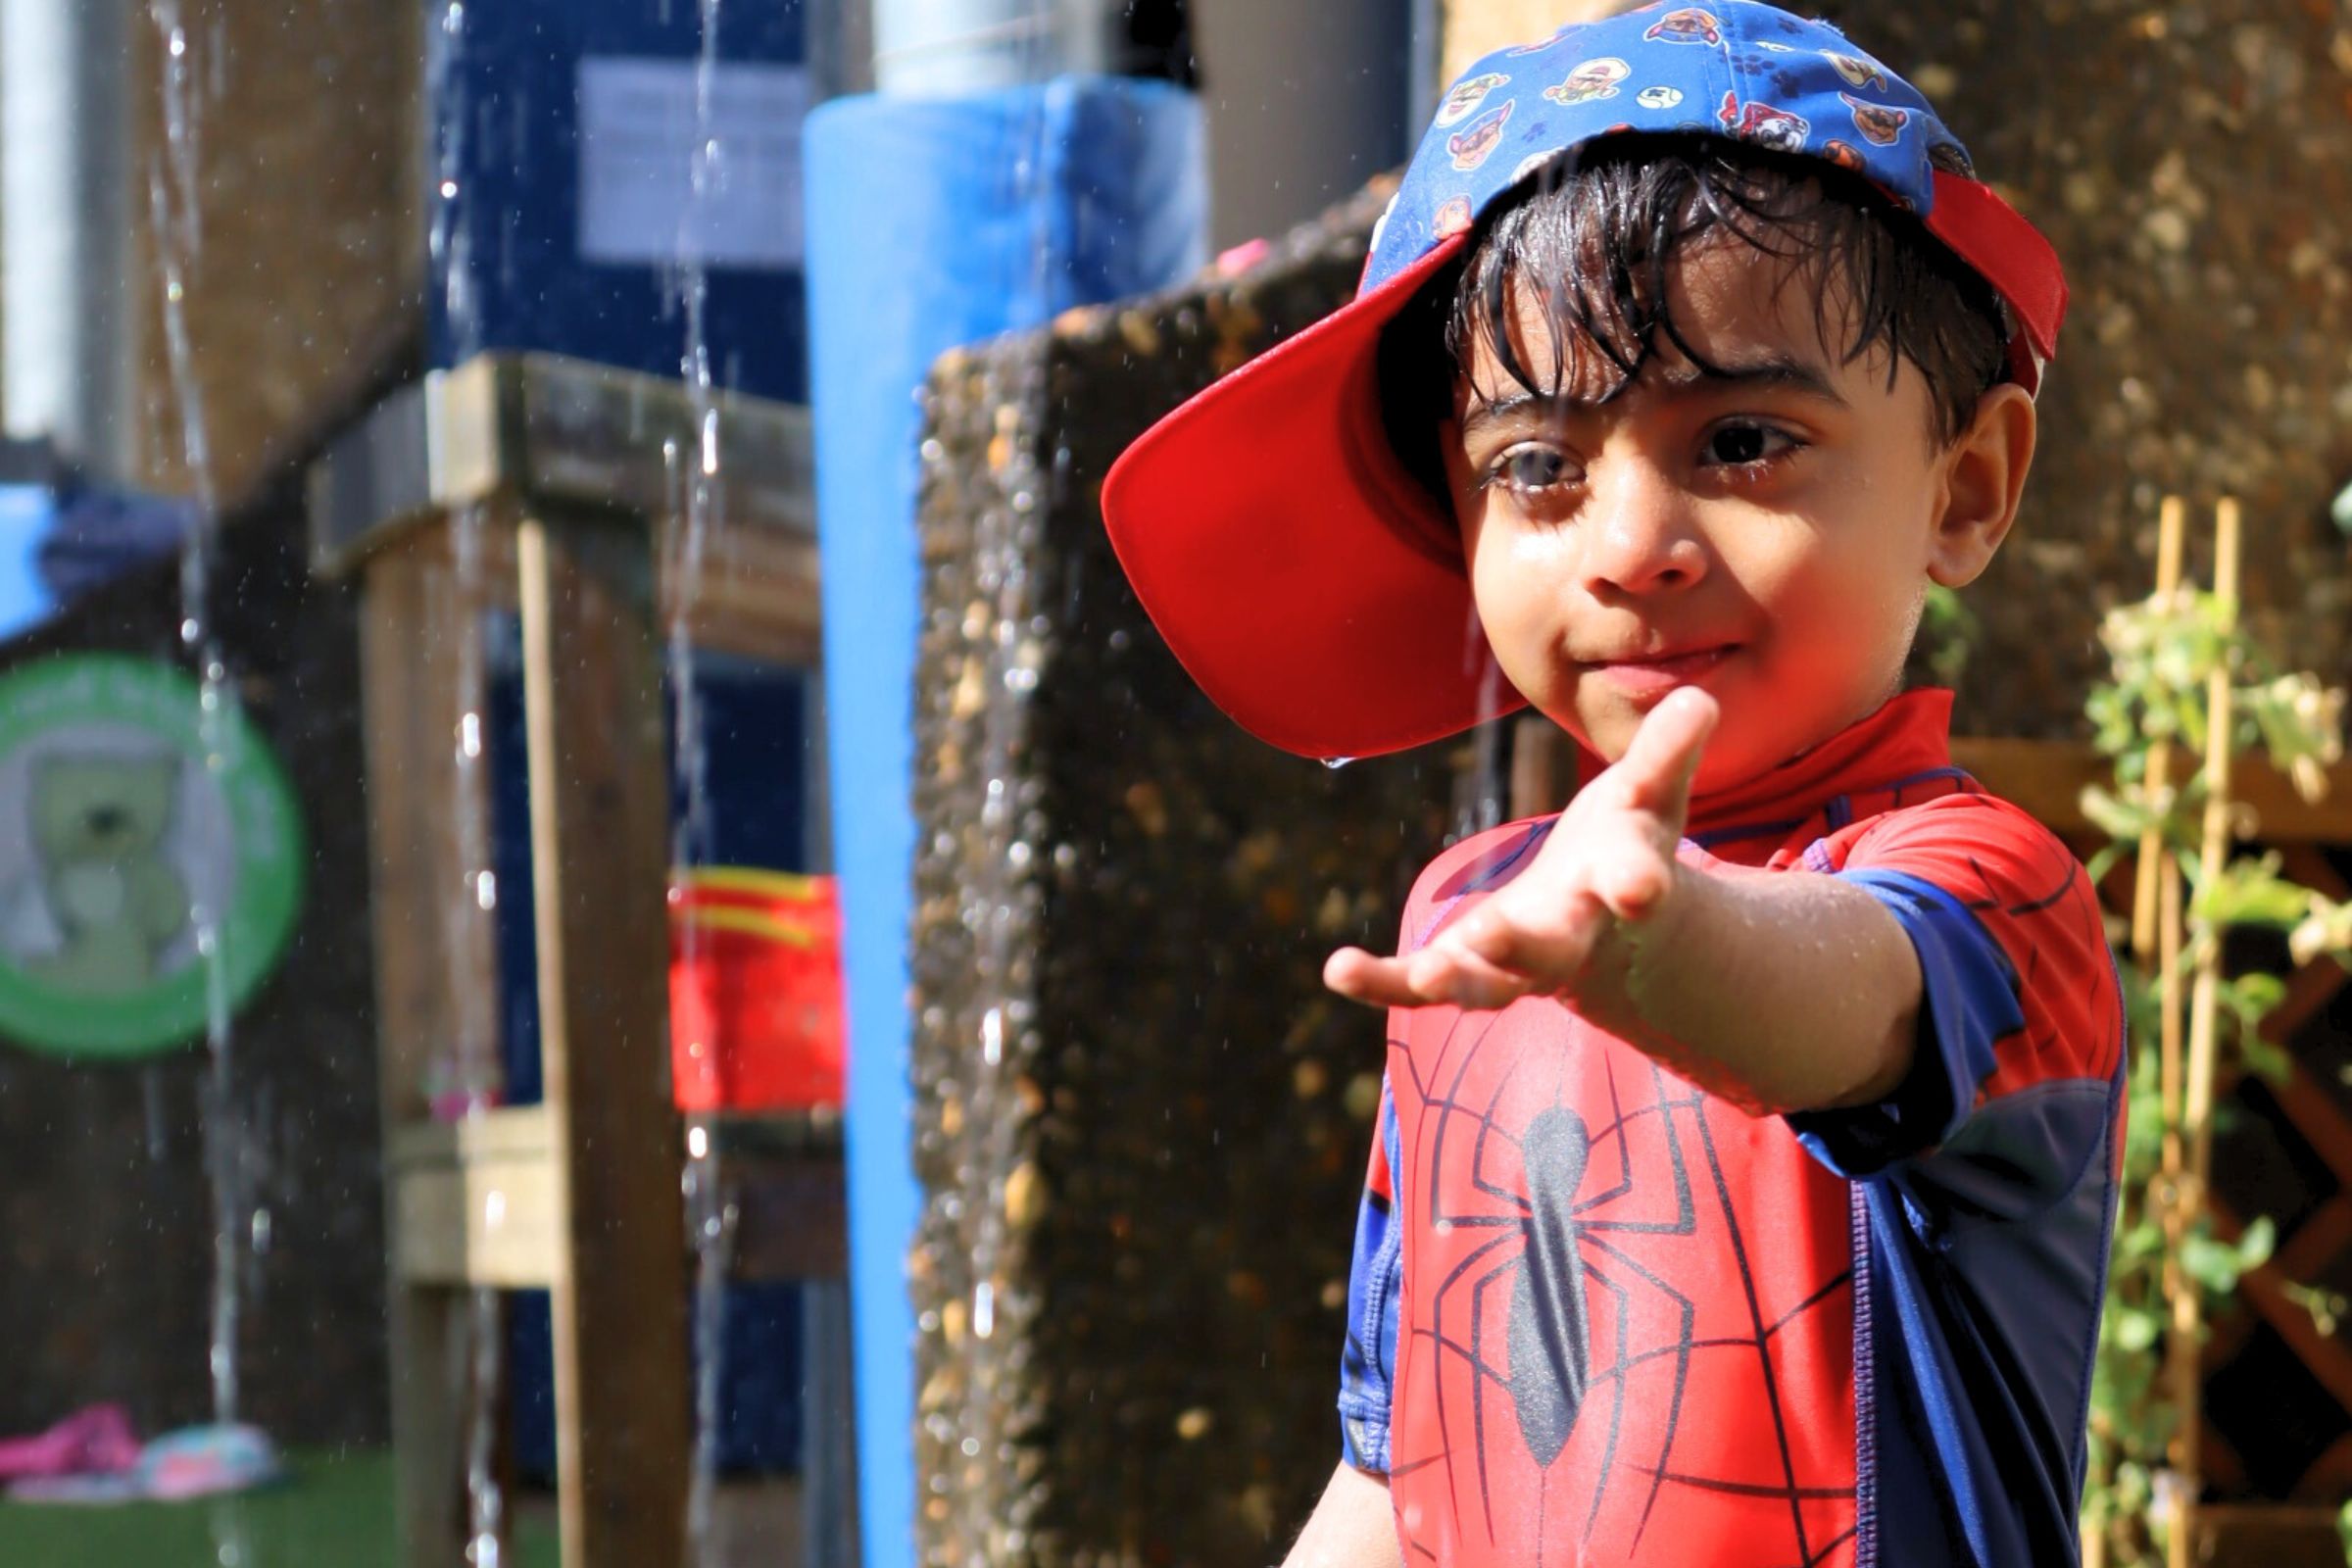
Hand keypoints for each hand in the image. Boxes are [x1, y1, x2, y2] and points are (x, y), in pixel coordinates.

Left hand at [1324, 687, 1717, 1012]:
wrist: (1610, 932)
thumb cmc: (1627, 845)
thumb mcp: (1653, 795)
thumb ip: (1669, 752)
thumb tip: (1699, 698)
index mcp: (1620, 883)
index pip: (1634, 881)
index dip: (1637, 883)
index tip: (1638, 889)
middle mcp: (1569, 934)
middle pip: (1551, 949)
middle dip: (1525, 945)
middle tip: (1493, 936)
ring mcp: (1515, 963)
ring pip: (1487, 984)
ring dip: (1454, 980)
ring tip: (1421, 976)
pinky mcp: (1468, 967)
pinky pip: (1420, 984)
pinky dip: (1383, 983)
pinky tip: (1338, 970)